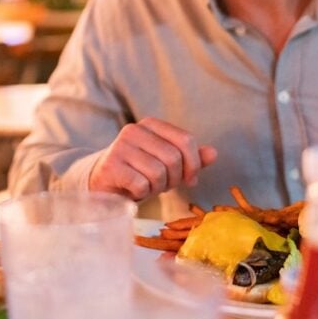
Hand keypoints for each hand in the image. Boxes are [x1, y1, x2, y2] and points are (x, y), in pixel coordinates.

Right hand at [89, 117, 216, 200]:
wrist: (103, 186)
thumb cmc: (139, 174)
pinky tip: (132, 191)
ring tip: (146, 186)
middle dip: (174, 179)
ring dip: (157, 188)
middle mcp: (134, 130)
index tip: (189, 179)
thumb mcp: (167, 165)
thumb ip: (190, 158)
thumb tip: (213, 153)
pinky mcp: (110, 166)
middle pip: (173, 158)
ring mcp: (120, 147)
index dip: (193, 164)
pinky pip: (142, 184)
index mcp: (151, 124)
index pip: (186, 140)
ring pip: (158, 172)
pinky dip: (142, 193)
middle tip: (162, 185)